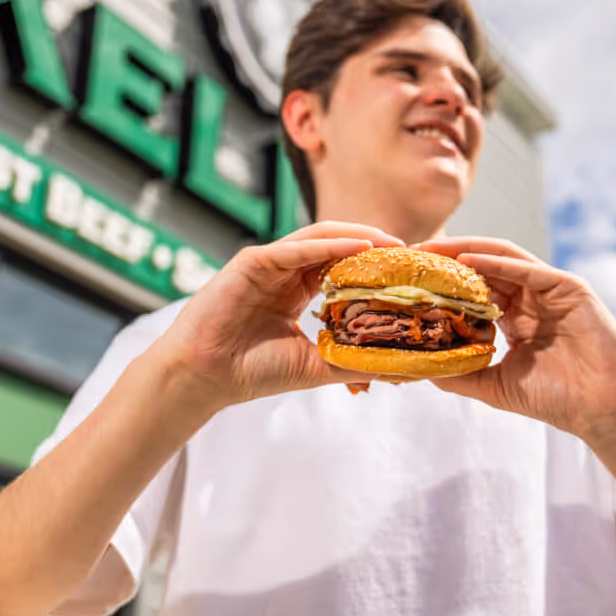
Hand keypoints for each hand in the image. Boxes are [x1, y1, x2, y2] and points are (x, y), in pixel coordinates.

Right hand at [157, 222, 401, 407]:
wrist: (205, 377)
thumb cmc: (251, 371)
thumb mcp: (316, 365)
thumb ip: (355, 361)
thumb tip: (403, 369)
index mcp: (296, 291)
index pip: (344, 268)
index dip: (376, 268)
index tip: (411, 275)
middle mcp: (285, 272)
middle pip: (337, 246)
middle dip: (375, 247)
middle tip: (411, 254)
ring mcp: (268, 263)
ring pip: (320, 238)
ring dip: (359, 238)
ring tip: (392, 244)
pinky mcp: (252, 261)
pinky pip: (296, 247)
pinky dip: (329, 244)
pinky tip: (359, 246)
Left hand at [415, 237, 615, 441]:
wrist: (605, 407)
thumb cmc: (559, 398)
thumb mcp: (496, 385)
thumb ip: (461, 374)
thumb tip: (419, 369)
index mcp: (515, 317)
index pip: (472, 289)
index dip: (440, 282)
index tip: (405, 280)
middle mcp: (530, 297)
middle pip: (481, 267)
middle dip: (444, 259)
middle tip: (408, 255)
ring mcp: (550, 289)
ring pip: (501, 259)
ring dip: (464, 251)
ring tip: (430, 249)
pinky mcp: (569, 287)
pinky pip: (528, 268)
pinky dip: (497, 262)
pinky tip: (467, 260)